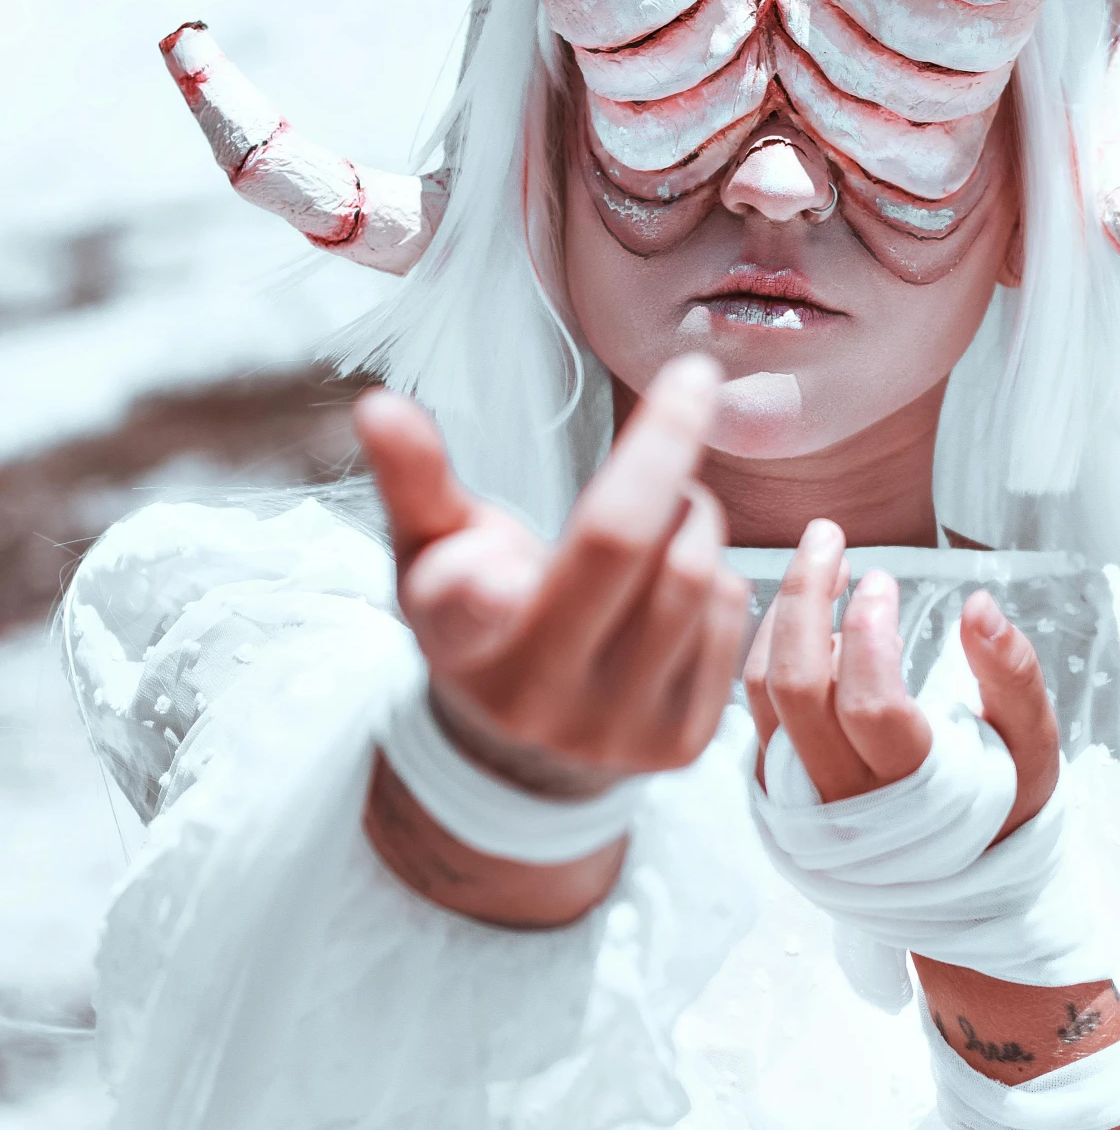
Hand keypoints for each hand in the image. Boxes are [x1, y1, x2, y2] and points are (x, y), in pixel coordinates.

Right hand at [355, 354, 749, 794]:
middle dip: (667, 445)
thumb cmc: (481, 612)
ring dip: (696, 513)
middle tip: (691, 386)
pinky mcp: (682, 741)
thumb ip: (414, 477)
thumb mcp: (431, 549)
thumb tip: (377, 405)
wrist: (530, 743)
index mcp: (461, 642)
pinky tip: (680, 579)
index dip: (478, 590)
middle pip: (622, 547)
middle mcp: (537, 697)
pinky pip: (732, 616)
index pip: (467, 612)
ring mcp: (616, 728)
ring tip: (668, 508)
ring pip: (695, 574)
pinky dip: (718, 575)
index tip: (497, 569)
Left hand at [744, 519, 1058, 838]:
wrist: (957, 876)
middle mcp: (842, 797)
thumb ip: (1013, 676)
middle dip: (806, 598)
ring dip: (782, 615)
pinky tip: (800, 609)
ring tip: (820, 562)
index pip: (870, 706)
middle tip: (829, 537)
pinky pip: (749, 705)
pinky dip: (765, 644)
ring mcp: (798, 792)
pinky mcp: (774, 780)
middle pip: (798, 688)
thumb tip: (981, 604)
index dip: (870, 634)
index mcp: (914, 792)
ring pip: (761, 693)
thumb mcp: (1032, 745)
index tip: (882, 578)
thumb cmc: (1003, 799)